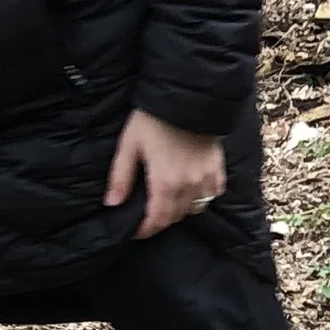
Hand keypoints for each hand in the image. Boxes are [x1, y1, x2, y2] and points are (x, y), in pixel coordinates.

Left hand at [105, 110, 226, 240]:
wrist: (187, 98)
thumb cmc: (153, 119)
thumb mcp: (129, 145)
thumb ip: (121, 177)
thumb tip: (111, 204)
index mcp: (165, 183)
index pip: (156, 220)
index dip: (145, 230)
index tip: (135, 231)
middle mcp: (188, 187)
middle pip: (175, 217)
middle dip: (160, 220)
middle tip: (148, 217)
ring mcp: (206, 179)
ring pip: (194, 208)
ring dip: (180, 210)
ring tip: (167, 203)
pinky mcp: (218, 169)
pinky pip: (212, 194)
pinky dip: (201, 197)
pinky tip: (191, 189)